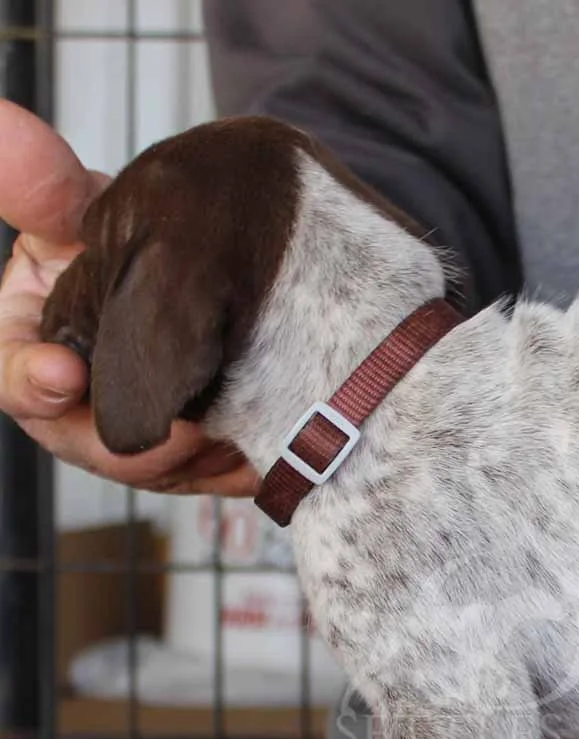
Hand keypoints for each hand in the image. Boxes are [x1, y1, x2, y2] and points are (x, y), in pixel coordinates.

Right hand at [0, 101, 257, 495]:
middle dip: (142, 440)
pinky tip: (256, 438)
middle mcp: (81, 408)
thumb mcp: (80, 210)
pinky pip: (215, 476)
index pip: (18, 381)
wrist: (208, 272)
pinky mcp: (193, 461)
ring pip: (162, 468)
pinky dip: (237, 459)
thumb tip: (4, 125)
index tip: (62, 375)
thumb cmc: (127, 248)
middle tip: (188, 420)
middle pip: (97, 446)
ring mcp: (137, 441)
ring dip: (198, 447)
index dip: (33, 383)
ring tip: (230, 415)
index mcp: (34, 352)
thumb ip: (42, 187)